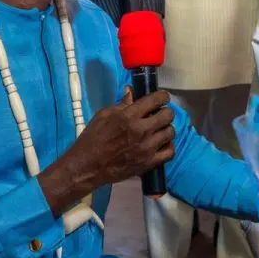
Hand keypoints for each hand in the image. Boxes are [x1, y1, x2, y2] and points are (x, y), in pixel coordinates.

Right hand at [38, 89, 173, 214]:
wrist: (88, 166)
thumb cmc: (93, 138)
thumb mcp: (103, 115)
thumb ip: (121, 104)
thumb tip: (132, 91)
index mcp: (129, 116)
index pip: (156, 99)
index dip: (163, 96)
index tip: (162, 98)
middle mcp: (141, 130)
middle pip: (168, 115)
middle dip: (166, 111)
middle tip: (160, 114)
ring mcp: (147, 148)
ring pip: (170, 133)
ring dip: (166, 128)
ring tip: (159, 130)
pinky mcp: (149, 163)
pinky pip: (170, 152)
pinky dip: (168, 146)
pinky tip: (160, 144)